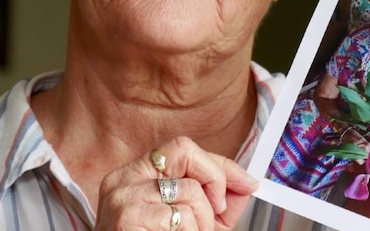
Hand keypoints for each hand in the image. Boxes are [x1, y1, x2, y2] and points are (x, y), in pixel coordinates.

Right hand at [95, 137, 258, 230]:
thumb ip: (217, 199)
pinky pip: (180, 216)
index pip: (183, 148)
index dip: (218, 165)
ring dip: (203, 222)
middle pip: (184, 152)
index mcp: (137, 175)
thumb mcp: (192, 220)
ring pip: (189, 190)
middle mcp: (124, 179)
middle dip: (214, 181)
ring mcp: (123, 197)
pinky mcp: (127, 218)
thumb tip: (246, 183)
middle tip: (218, 212)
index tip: (244, 183)